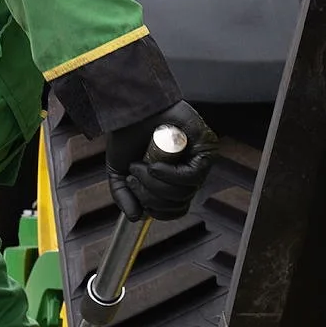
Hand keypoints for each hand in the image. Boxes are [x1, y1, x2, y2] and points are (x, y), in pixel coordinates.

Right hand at [104, 101, 218, 220]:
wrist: (133, 108)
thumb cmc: (128, 136)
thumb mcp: (119, 172)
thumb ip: (124, 196)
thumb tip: (136, 218)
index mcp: (173, 182)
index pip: (175, 210)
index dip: (157, 210)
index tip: (138, 197)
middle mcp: (189, 174)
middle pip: (178, 204)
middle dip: (150, 196)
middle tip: (133, 177)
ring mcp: (199, 162)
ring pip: (184, 192)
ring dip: (156, 185)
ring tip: (140, 167)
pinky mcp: (206, 149)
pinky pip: (192, 176)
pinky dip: (171, 176)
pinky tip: (155, 167)